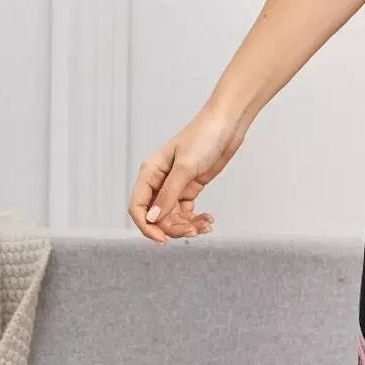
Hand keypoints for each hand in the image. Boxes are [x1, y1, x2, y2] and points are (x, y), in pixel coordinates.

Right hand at [127, 104, 245, 242]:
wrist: (227, 125)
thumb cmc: (203, 137)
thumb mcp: (185, 167)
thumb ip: (168, 195)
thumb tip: (152, 219)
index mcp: (150, 173)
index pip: (137, 206)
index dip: (146, 226)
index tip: (162, 239)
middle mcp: (159, 181)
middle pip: (157, 216)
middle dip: (173, 228)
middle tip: (193, 232)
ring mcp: (175, 185)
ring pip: (172, 217)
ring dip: (187, 226)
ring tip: (206, 225)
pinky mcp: (190, 187)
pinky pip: (186, 212)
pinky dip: (196, 219)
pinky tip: (208, 219)